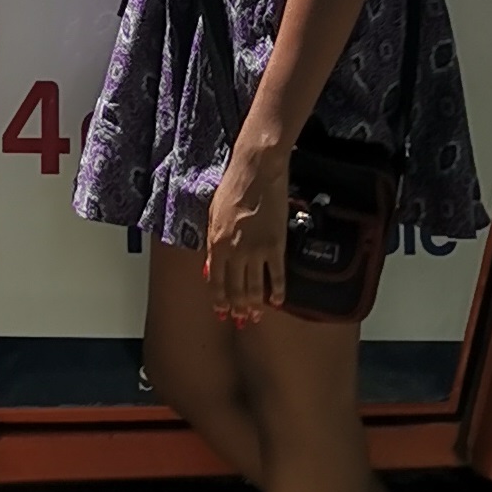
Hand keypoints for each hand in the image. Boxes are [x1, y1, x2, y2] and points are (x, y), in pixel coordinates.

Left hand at [202, 127, 288, 323]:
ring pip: (255, 288)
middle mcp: (234, 252)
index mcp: (216, 244)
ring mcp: (256, 251)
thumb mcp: (213, 216)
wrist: (256, 173)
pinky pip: (277, 276)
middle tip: (240, 318)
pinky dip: (278, 291)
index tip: (222, 312)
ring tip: (255, 316)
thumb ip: (213, 245)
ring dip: (255, 305)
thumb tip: (213, 269)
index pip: (216, 282)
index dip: (220, 300)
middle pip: (236, 289)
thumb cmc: (232, 189)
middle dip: (237, 307)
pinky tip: (278, 301)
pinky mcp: (276, 246)